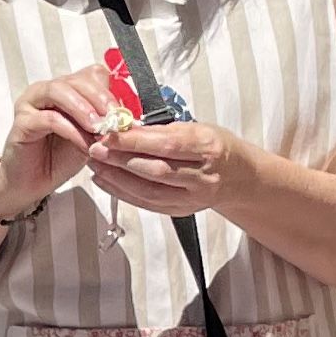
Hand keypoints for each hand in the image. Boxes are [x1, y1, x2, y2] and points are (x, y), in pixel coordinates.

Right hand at [0, 70, 120, 209]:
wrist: (31, 183)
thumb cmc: (60, 159)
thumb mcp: (90, 137)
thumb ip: (103, 123)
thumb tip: (127, 118)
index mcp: (67, 90)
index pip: (91, 75)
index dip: (109, 92)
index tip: (124, 114)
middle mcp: (47, 90)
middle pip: (77, 79)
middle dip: (100, 98)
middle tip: (114, 119)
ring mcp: (31, 103)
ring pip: (59, 91)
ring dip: (84, 109)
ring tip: (98, 128)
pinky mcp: (22, 122)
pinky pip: (49, 119)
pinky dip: (71, 130)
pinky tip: (84, 145)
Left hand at [88, 113, 256, 218]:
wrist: (240, 177)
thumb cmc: (216, 146)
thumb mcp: (197, 127)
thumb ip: (163, 129)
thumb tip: (125, 125)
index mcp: (208, 147)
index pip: (167, 144)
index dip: (135, 140)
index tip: (110, 133)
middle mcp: (203, 175)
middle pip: (156, 169)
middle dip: (121, 159)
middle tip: (95, 148)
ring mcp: (193, 197)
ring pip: (149, 190)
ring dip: (117, 177)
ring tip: (96, 164)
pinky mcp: (182, 211)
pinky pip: (147, 204)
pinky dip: (122, 193)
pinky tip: (105, 181)